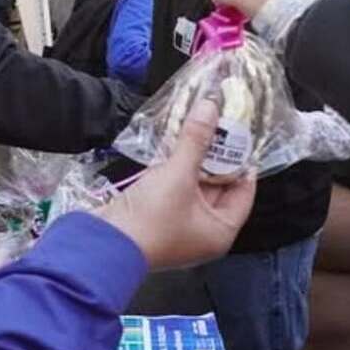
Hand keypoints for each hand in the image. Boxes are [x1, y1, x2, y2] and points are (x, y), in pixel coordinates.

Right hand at [98, 100, 256, 269]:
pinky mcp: (157, 218)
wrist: (106, 241)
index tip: (241, 136)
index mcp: (220, 231)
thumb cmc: (151, 219)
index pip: (244, 192)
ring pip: (193, 186)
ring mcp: (179, 226)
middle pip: (218, 187)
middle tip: (217, 126)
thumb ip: (196, 139)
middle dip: (216, 156)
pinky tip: (172, 145)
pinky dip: (174, 169)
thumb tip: (210, 107)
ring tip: (196, 129)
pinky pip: (174, 189)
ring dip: (193, 160)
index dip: (244, 162)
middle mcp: (203, 232)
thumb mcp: (178, 174)